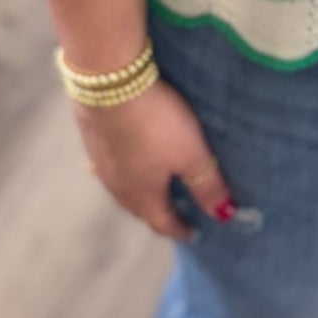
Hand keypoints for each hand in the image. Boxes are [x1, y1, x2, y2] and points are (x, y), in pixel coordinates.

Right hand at [74, 74, 238, 241]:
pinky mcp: (93, 136)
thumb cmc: (156, 122)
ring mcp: (101, 161)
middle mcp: (117, 185)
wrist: (109, 82)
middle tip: (176, 214)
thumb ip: (207, 185)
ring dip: (140, 192)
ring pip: (122, 187)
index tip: (192, 234)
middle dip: (158, 213)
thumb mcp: (191, 154)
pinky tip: (130, 156)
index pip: (162, 222)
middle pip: (140, 208)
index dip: (180, 229)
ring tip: (155, 187)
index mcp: (142, 194)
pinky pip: (112, 163)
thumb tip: (225, 216)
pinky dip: (126, 168)